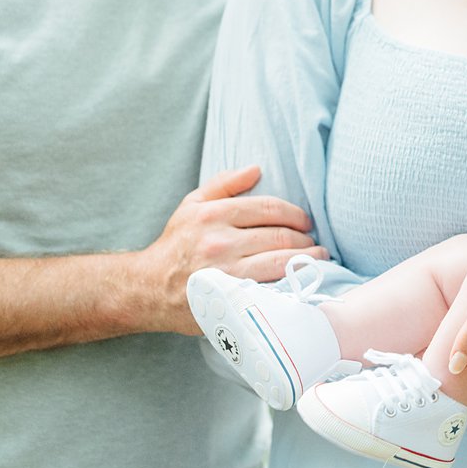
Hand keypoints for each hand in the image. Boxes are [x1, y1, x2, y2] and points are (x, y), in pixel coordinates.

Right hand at [137, 165, 326, 332]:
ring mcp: (227, 273)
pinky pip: (272, 289)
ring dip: (308, 260)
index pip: (271, 209)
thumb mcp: (192, 205)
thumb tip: (256, 168)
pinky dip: (293, 284)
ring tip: (318, 259)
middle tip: (314, 243)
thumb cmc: (175, 245)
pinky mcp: (231, 299)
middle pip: (280, 236)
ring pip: (282, 262)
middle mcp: (220, 242)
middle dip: (306, 239)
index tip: (306, 222)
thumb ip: (223, 184)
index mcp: (213, 215)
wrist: (148, 288)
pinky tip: (302, 281)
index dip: (296, 215)